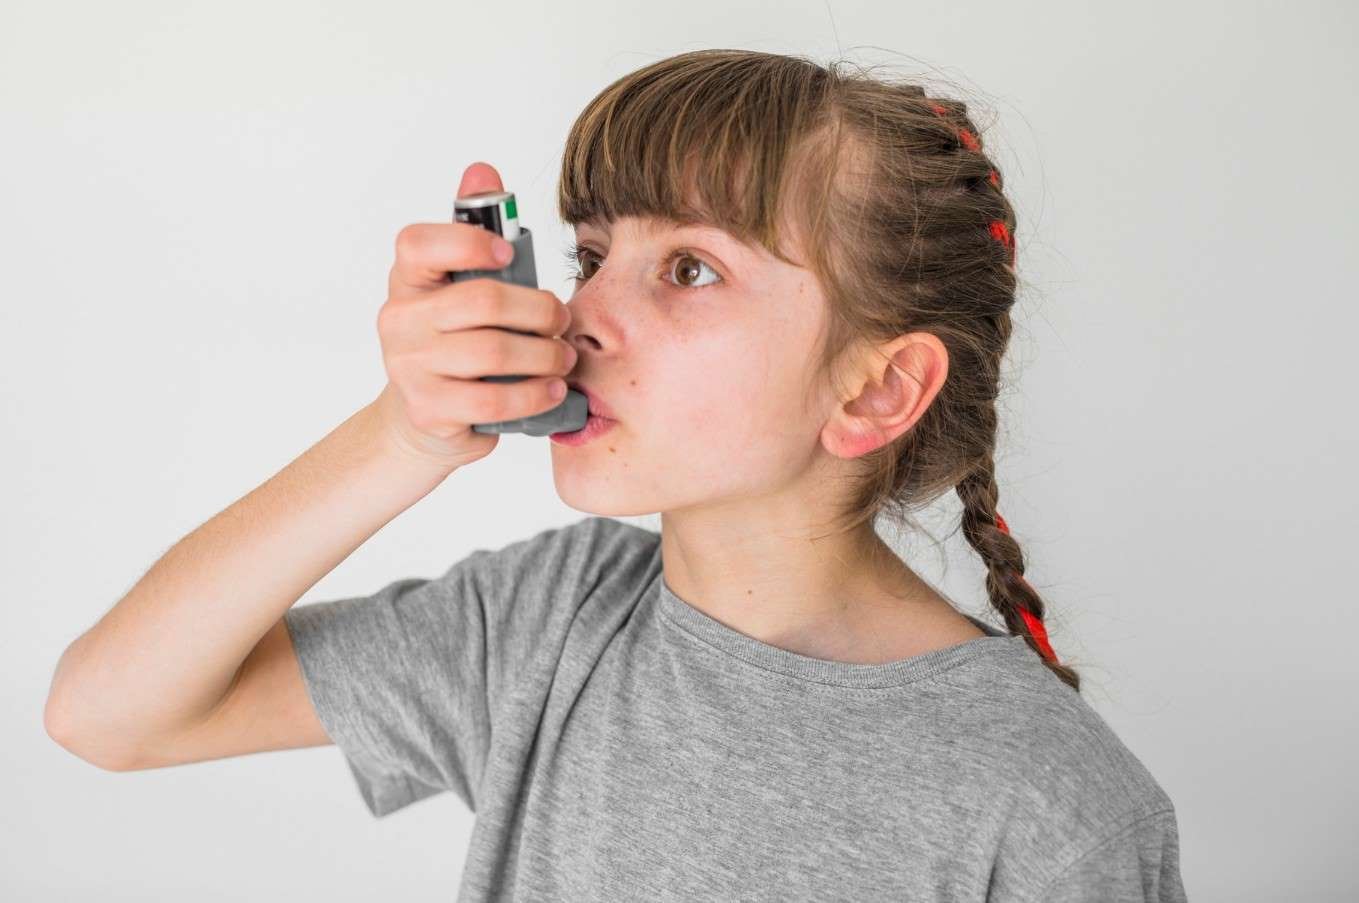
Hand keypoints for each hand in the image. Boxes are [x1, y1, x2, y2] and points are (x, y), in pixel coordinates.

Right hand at [373, 162, 574, 469]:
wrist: (425, 415)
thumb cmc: (454, 341)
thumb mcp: (461, 286)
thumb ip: (475, 231)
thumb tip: (482, 170)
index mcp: (408, 279)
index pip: (420, 244)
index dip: (468, 242)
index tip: (507, 253)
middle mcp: (400, 319)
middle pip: (481, 300)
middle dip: (538, 309)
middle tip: (562, 319)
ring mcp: (409, 366)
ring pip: (494, 351)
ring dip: (544, 354)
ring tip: (563, 357)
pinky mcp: (429, 409)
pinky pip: (494, 400)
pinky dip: (533, 394)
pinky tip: (552, 389)